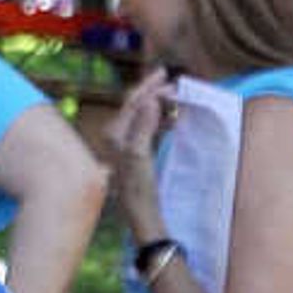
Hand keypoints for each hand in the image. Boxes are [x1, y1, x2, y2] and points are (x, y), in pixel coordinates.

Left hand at [99, 74, 171, 229]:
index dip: (149, 86)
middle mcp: (117, 138)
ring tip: (176, 98)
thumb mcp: (140, 155)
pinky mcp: (136, 157)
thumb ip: (143, 126)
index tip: (166, 74)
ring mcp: (126, 147)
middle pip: (136, 106)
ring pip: (143, 117)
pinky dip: (160, 120)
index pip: (132, 101)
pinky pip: (148, 129)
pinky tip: (172, 121)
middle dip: (154, 92)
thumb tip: (151, 99)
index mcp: (115, 134)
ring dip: (158, 105)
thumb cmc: (140, 189)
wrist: (143, 218)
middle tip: (174, 84)